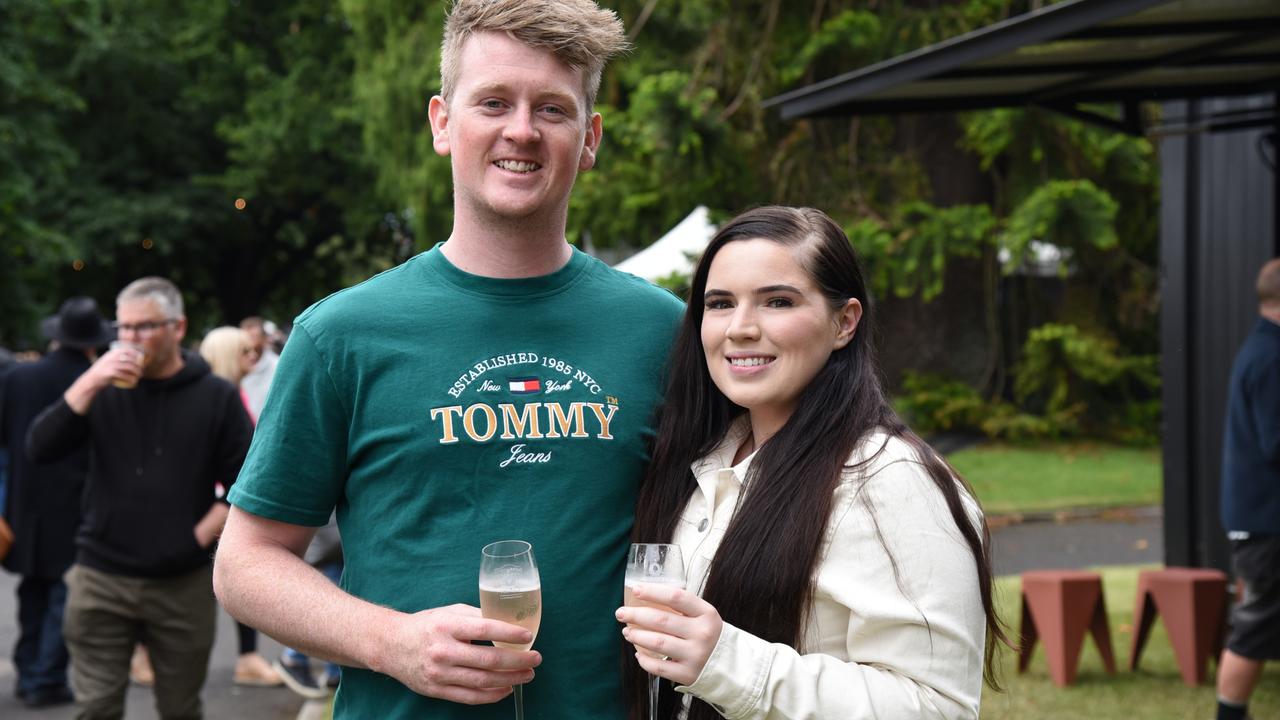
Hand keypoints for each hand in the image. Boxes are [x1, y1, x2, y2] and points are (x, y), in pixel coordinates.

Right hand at [65, 346, 142, 413]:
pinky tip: (134, 381)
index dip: (136, 354)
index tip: (141, 359)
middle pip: (129, 360)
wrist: (91, 381)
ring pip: (128, 367)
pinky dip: (130, 378)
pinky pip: (123, 375)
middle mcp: (111, 357)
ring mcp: (110, 365)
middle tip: (141, 370)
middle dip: (138, 365)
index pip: (127, 350)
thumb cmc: (102, 372)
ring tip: (139, 376)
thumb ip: (117, 359)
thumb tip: (132, 359)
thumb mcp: (108, 361)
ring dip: (136, 372)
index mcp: (111, 353)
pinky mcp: (109, 373)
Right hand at [380, 604, 540, 703]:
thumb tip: (508, 623)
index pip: (485, 629)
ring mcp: (439, 673)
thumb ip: (477, 616)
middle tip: (535, 658)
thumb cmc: (426, 625)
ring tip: (527, 674)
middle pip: (488, 660)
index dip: (510, 634)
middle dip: (517, 661)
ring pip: (482, 681)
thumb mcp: (449, 612)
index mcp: (447, 626)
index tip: (528, 636)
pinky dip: (492, 695)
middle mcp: (442, 650)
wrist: (391, 645)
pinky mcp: (436, 690)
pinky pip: (470, 697)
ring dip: (510, 679)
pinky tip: (507, 688)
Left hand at [615, 582, 722, 685]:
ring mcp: (696, 655)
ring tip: (627, 632)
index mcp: (707, 614)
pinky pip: (659, 667)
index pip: (676, 597)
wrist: (731, 665)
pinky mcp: (688, 674)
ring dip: (637, 636)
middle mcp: (702, 634)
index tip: (635, 589)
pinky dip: (644, 660)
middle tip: (621, 613)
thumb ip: (682, 607)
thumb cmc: (709, 635)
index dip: (653, 591)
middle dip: (636, 615)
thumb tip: (646, 596)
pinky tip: (639, 654)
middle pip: (661, 620)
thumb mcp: (704, 616)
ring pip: (657, 643)